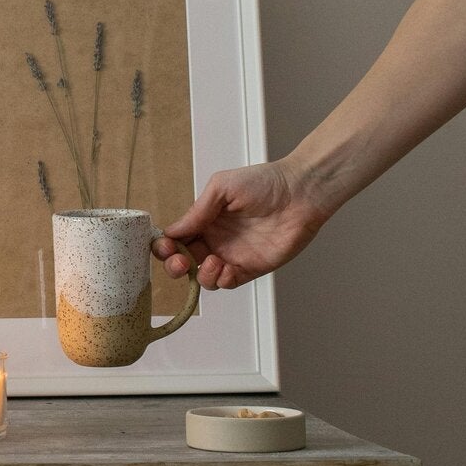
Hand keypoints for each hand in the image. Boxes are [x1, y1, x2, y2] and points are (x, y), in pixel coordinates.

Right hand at [151, 160, 332, 289]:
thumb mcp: (222, 187)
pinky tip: (225, 268)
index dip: (165, 245)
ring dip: (201, 275)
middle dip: (175, 265)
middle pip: (184, 261)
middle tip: (180, 262)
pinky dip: (221, 280)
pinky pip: (228, 282)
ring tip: (212, 261)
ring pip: (204, 277)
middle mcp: (215, 239)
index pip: (176, 238)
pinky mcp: (251, 268)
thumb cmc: (264, 182)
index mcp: (205, 220)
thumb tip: (172, 231)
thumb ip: (197, 211)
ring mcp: (232, 255)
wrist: (300, 193)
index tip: (165, 246)